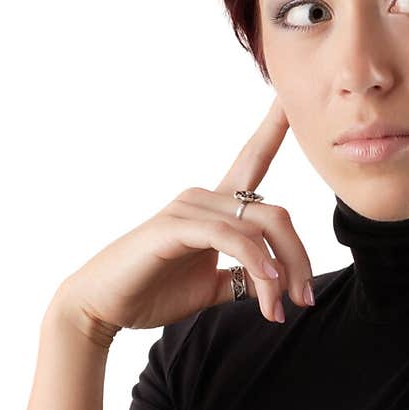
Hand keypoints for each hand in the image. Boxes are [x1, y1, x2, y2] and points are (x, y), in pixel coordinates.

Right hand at [50, 96, 314, 339]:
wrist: (104, 306)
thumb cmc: (152, 292)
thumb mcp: (211, 286)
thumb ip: (244, 279)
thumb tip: (276, 283)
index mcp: (216, 207)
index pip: (253, 159)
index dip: (273, 127)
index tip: (292, 100)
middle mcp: (205, 198)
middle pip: (277, 214)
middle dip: (299, 260)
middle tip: (304, 300)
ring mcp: (188, 208)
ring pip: (259, 229)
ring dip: (278, 274)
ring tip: (277, 309)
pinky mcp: (174, 226)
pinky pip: (229, 237)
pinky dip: (255, 261)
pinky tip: (266, 285)